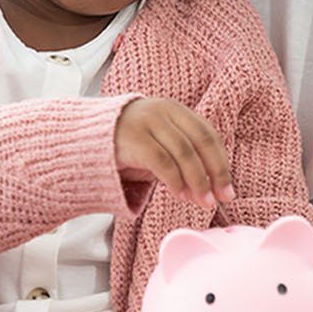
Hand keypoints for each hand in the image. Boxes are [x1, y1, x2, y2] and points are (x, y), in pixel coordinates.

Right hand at [115, 98, 234, 208]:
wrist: (84, 137)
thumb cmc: (128, 145)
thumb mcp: (159, 144)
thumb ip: (184, 160)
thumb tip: (210, 191)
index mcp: (176, 110)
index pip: (209, 135)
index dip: (222, 164)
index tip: (228, 189)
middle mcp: (164, 111)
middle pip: (201, 142)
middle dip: (215, 173)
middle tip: (221, 197)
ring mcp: (148, 122)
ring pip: (184, 152)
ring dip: (197, 180)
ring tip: (202, 201)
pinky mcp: (133, 138)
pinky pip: (162, 161)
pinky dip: (175, 180)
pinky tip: (180, 194)